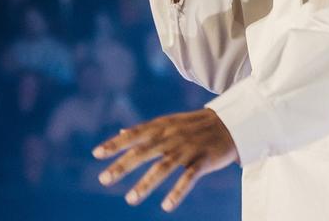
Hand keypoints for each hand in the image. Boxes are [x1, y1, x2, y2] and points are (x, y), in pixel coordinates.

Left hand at [93, 109, 237, 211]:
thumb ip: (146, 130)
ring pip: (164, 167)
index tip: (97, 154)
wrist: (231, 122)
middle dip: (123, 165)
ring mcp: (188, 148)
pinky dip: (178, 191)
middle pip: (144, 151)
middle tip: (104, 179)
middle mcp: (172, 136)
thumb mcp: (169, 122)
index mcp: (162, 126)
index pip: (134, 134)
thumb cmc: (195, 125)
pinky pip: (189, 178)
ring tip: (130, 199)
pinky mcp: (204, 160)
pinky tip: (167, 206)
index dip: (115, 144)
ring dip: (146, 183)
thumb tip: (121, 133)